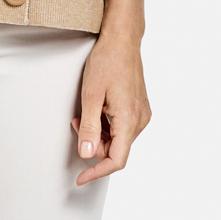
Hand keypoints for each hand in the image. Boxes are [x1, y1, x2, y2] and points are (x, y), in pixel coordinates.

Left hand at [72, 25, 150, 184]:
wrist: (122, 40)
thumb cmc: (107, 62)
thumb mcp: (91, 95)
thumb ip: (90, 128)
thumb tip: (87, 154)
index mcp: (129, 119)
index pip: (117, 159)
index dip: (97, 172)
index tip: (81, 179)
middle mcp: (140, 120)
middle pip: (115, 150)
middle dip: (94, 143)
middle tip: (79, 122)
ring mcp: (142, 114)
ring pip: (117, 139)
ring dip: (99, 133)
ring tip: (87, 111)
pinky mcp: (139, 109)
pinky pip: (122, 128)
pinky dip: (106, 125)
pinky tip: (98, 108)